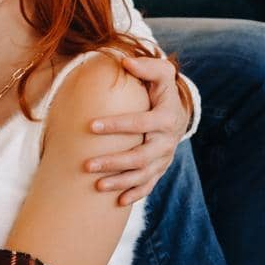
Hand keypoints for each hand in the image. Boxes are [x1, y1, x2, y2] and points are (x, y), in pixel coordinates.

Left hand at [85, 56, 184, 205]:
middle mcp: (167, 141)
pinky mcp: (160, 168)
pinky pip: (149, 185)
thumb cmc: (162, 89)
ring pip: (143, 175)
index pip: (141, 123)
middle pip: (140, 156)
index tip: (91, 126)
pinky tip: (117, 202)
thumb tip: (125, 62)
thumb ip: (147, 66)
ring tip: (97, 186)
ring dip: (120, 182)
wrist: (177, 111)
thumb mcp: (160, 73)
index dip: (117, 125)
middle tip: (87, 165)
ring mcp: (164, 158)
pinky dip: (135, 194)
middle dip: (113, 162)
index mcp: (166, 118)